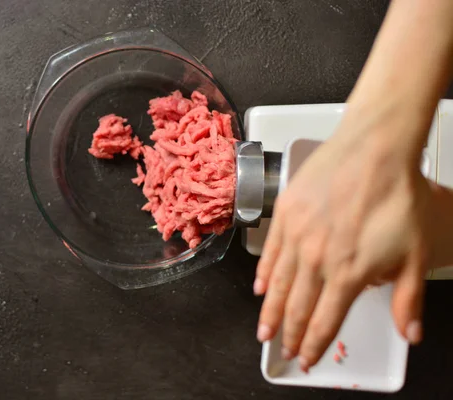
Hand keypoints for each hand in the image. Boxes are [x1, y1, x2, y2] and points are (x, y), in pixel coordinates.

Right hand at [253, 108, 432, 371]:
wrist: (374, 149)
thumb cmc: (397, 194)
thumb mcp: (415, 252)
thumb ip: (408, 298)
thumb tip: (409, 333)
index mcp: (348, 272)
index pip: (324, 321)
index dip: (313, 345)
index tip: (306, 358)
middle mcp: (317, 259)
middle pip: (297, 308)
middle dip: (289, 335)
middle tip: (281, 351)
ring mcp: (297, 236)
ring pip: (278, 285)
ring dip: (271, 312)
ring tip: (264, 331)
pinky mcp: (285, 215)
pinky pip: (269, 253)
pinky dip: (264, 274)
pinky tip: (261, 288)